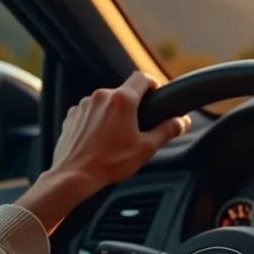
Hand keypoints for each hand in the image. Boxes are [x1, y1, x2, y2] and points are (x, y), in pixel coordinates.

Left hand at [17, 72, 189, 231]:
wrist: (74, 175)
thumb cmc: (109, 163)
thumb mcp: (146, 148)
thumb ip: (167, 131)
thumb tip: (182, 121)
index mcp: (122, 100)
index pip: (142, 77)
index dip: (152, 83)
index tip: (156, 94)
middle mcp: (101, 96)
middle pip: (123, 91)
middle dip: (132, 105)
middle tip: (138, 126)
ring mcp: (83, 105)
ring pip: (106, 102)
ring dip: (113, 113)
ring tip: (116, 137)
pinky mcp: (71, 116)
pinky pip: (89, 112)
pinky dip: (96, 121)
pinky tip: (99, 140)